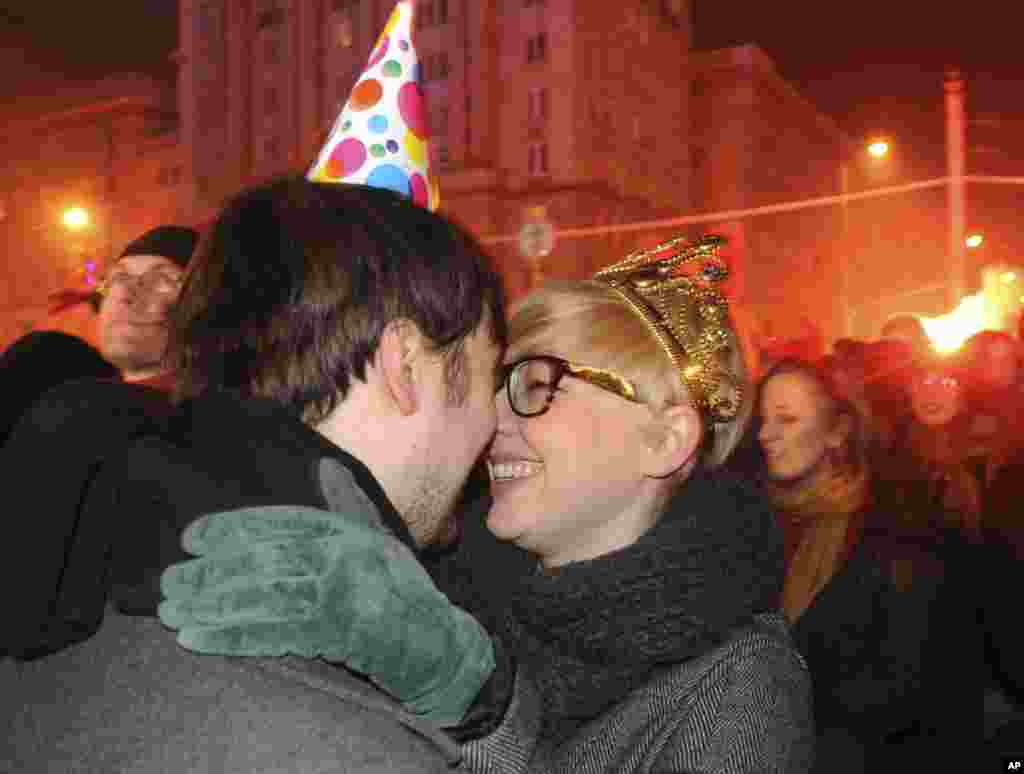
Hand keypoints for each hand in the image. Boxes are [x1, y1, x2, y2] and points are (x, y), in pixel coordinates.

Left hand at [159, 506, 494, 724]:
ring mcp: (341, 594)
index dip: (234, 527)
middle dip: (213, 571)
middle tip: (170, 581)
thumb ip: (348, 504)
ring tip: (173, 610)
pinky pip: (275, 633)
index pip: (282, 523)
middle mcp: (343, 556)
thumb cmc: (404, 590)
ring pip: (263, 595)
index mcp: (347, 531)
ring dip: (212, 604)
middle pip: (265, 559)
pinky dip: (231, 635)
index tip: (193, 536)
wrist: (438, 642)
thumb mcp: (380, 537)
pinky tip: (197, 638)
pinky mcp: (338, 632)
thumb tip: (326, 465)